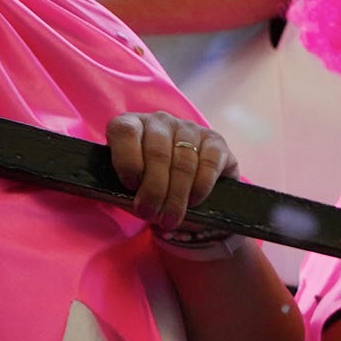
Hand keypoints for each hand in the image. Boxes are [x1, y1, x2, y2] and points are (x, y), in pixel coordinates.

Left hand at [107, 110, 235, 231]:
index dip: (127, 160)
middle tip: (150, 214)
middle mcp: (160, 121)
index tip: (131, 186)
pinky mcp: (215, 140)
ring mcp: (189, 128)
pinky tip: (193, 201)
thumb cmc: (148, 184)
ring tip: (170, 219)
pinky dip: (201, 186)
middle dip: (154, 190)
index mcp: (132, 124)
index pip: (125, 132)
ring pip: (184, 162)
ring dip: (176, 196)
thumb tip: (138, 205)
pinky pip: (209, 163)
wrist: (183, 183)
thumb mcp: (131, 184)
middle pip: (157, 153)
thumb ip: (128, 189)